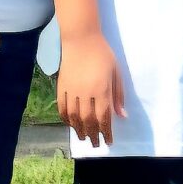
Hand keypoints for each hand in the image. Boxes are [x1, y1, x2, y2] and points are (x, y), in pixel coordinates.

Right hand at [58, 32, 124, 148]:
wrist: (81, 39)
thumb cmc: (103, 54)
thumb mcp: (116, 72)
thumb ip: (118, 95)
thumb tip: (121, 115)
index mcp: (101, 89)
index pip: (104, 117)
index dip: (106, 131)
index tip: (109, 141)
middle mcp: (85, 92)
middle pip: (88, 120)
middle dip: (93, 135)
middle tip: (96, 144)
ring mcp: (71, 90)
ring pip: (74, 116)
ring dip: (79, 129)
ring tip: (84, 137)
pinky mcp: (61, 86)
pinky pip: (62, 107)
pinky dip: (66, 118)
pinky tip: (70, 124)